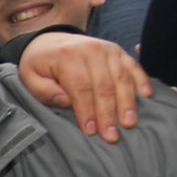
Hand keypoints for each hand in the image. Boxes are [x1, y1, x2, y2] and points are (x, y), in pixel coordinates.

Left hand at [17, 31, 152, 142]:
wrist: (49, 41)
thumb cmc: (40, 65)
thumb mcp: (30, 78)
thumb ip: (45, 91)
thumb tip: (67, 101)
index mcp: (68, 57)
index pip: (81, 88)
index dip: (87, 111)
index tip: (91, 131)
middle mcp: (91, 50)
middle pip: (104, 86)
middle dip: (108, 113)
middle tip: (112, 136)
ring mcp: (108, 49)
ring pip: (122, 77)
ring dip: (127, 102)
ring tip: (129, 123)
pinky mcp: (119, 52)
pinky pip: (134, 66)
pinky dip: (142, 80)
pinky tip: (147, 96)